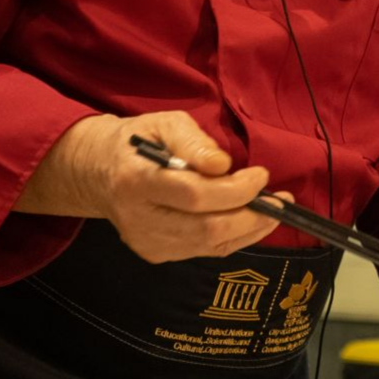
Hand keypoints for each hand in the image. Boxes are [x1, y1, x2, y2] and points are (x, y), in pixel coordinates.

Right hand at [59, 111, 281, 262]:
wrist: (98, 173)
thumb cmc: (137, 142)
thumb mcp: (163, 123)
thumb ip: (193, 141)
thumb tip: (223, 166)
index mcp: (136, 181)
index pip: (193, 194)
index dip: (234, 190)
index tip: (261, 175)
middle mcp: (139, 219)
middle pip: (205, 229)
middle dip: (251, 217)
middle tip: (281, 201)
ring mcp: (147, 243)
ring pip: (209, 246)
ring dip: (250, 230)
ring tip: (275, 212)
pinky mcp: (155, 254)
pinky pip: (205, 252)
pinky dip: (235, 238)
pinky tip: (252, 222)